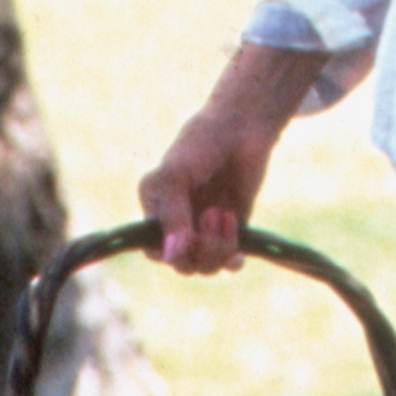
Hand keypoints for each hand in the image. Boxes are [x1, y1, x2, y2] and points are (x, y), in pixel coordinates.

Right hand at [138, 45, 328, 272]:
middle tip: (212, 215)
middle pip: (183, 264)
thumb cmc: (199, 146)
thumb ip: (172, 216)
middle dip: (198, 250)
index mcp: (157, 213)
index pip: (155, 251)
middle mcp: (181, 225)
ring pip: (207, 265)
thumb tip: (172, 256)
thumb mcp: (176, 177)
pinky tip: (238, 251)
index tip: (187, 232)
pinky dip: (232, 260)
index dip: (170, 252)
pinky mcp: (234, 229)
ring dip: (217, 249)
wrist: (240, 129)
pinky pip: (230, 260)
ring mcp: (208, 229)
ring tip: (224, 214)